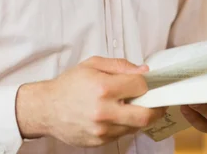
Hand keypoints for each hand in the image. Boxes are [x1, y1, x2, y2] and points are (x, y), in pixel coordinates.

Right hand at [16, 56, 166, 146]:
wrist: (47, 108)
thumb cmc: (70, 84)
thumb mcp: (94, 64)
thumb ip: (121, 66)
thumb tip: (144, 72)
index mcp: (103, 88)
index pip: (140, 87)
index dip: (149, 83)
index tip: (152, 82)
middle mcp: (103, 112)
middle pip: (144, 115)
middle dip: (156, 108)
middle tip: (159, 102)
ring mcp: (101, 130)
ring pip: (135, 127)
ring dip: (141, 117)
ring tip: (137, 105)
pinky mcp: (99, 142)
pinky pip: (122, 135)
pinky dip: (126, 125)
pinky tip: (121, 114)